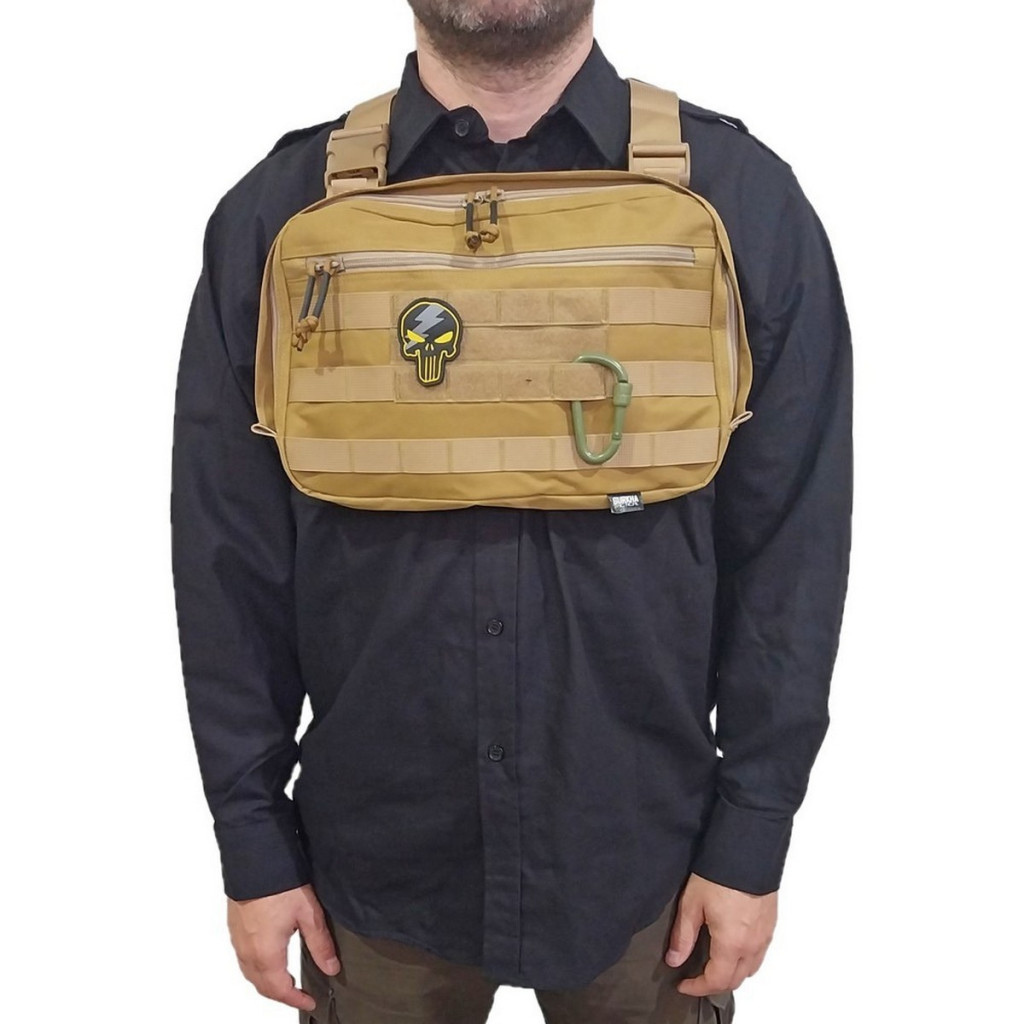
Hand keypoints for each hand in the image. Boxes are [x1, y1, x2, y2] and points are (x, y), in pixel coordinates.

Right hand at [227, 883, 340, 1011]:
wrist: (255, 860)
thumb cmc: (279, 883)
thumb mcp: (308, 914)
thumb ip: (320, 944)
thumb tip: (331, 967)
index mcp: (266, 954)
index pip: (280, 990)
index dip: (296, 1000)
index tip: (310, 1001)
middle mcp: (247, 952)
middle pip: (262, 986)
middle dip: (281, 995)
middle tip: (300, 995)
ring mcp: (238, 940)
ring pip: (251, 974)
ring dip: (268, 983)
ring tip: (287, 981)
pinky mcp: (235, 928)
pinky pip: (244, 959)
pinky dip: (257, 968)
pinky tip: (269, 959)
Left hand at [664, 872, 776, 996]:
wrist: (748, 851)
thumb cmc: (720, 873)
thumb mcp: (692, 903)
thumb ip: (683, 935)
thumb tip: (674, 959)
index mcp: (732, 943)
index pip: (716, 981)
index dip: (697, 987)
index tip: (684, 985)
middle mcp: (753, 944)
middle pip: (736, 980)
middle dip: (714, 984)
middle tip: (696, 978)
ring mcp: (765, 935)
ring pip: (750, 968)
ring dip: (732, 973)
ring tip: (713, 964)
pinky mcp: (771, 923)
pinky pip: (760, 953)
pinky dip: (745, 959)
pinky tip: (732, 946)